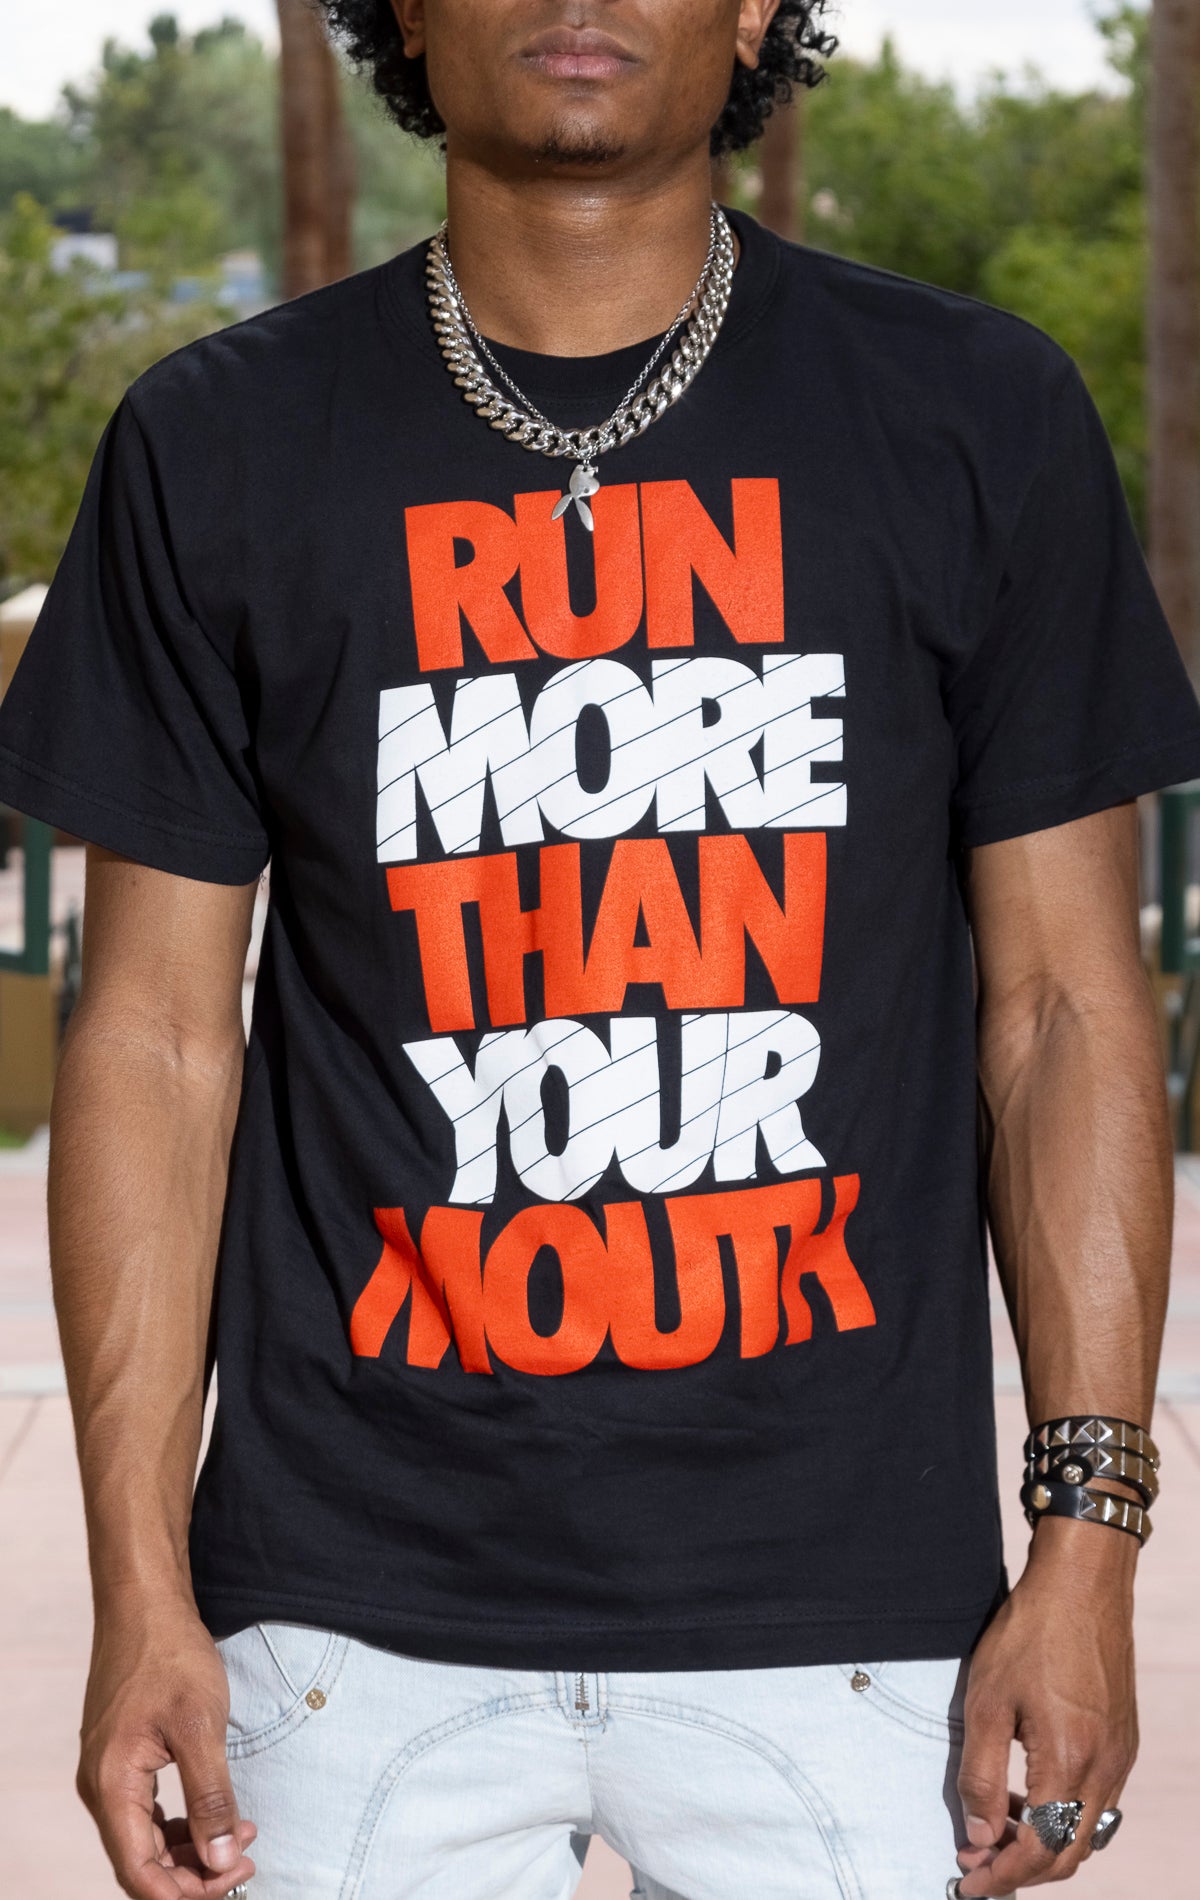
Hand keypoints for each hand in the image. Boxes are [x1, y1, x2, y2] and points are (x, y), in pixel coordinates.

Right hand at [76, 1596, 256, 1898]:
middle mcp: (101, 1786)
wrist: (144, 1601)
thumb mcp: (201, 1726)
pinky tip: (216, 1813)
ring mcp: (109, 1770)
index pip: (139, 1871)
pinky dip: (181, 1820)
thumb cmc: (169, 1654)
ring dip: (190, 1847)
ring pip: (145, 1837)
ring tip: (240, 1835)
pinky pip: (147, 1810)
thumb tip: (218, 1860)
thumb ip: (210, 1797)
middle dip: (193, 1872)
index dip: (183, 1892)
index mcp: (111, 1786)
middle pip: (141, 1860)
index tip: (230, 1883)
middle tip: (244, 1860)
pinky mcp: (122, 1755)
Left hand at [954, 1517, 1137, 1894]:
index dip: (1002, 1876)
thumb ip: (979, 1773)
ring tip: (994, 1827)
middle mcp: (1105, 1768)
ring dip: (1042, 1844)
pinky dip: (1062, 1815)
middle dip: (1021, 1870)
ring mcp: (1120, 1756)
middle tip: (977, 1860)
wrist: (1084, 1582)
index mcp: (1069, 1760)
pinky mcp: (1124, 1741)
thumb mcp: (987, 1699)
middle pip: (1069, 1855)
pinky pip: (1097, 1802)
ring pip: (1085, 1832)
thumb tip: (979, 1834)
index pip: (1039, 1851)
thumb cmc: (1032, 1631)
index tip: (969, 1882)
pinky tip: (1026, 1794)